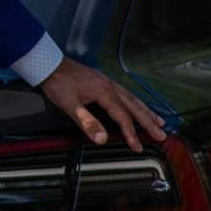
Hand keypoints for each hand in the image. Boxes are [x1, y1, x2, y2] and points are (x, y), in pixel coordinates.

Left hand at [39, 57, 166, 151]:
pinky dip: (135, 101)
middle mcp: (110, 86)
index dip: (131, 134)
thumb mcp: (70, 105)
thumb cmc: (58, 83)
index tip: (138, 147)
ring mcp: (107, 82)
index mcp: (105, 92)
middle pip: (134, 107)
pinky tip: (136, 104)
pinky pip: (125, 93)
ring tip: (158, 121)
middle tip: (162, 134)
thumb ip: (87, 122)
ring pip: (132, 99)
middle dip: (149, 122)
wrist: (48, 63)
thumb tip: (102, 139)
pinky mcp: (102, 81)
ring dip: (146, 111)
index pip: (123, 117)